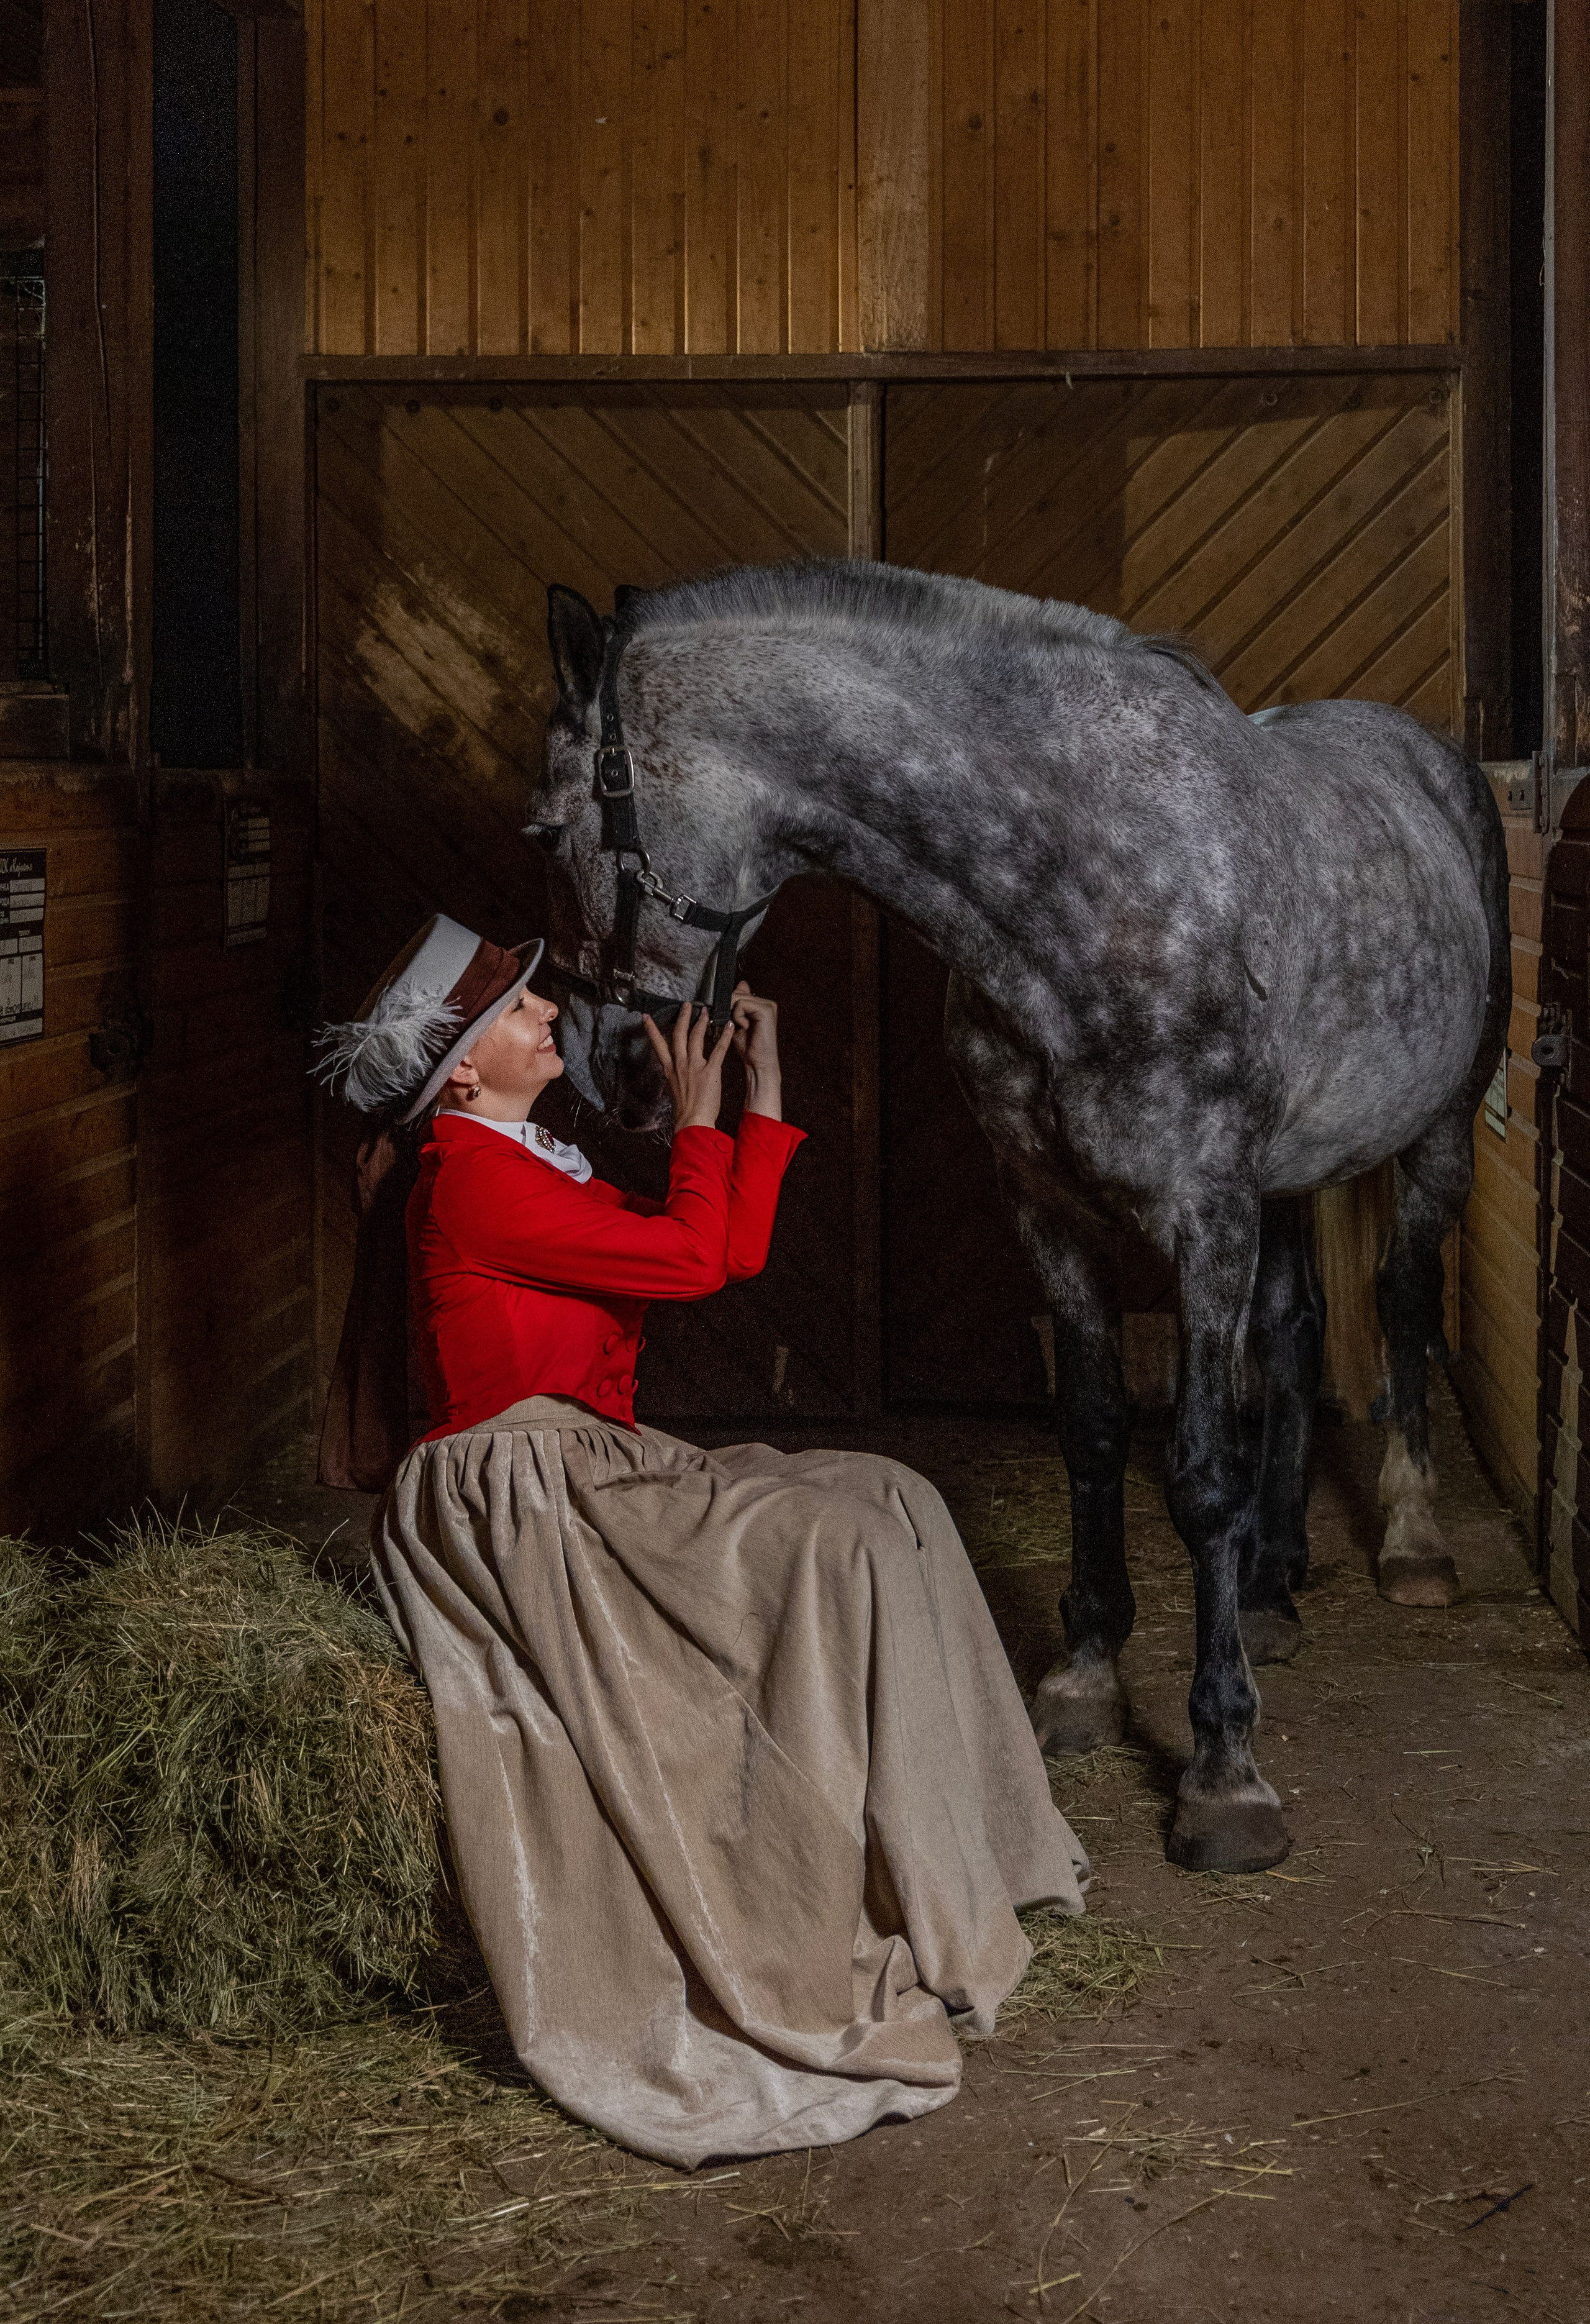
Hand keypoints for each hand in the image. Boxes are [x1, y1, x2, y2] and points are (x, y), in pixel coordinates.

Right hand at [643, 1003, 734, 1131]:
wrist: (692, 1121)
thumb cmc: (685, 1111)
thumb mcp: (674, 1090)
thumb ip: (675, 1077)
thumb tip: (676, 1073)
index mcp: (670, 1070)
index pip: (659, 1045)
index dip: (652, 1030)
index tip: (646, 1018)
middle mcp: (680, 1064)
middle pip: (678, 1035)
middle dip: (682, 1017)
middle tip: (686, 1005)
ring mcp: (694, 1066)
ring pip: (696, 1037)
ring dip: (700, 1022)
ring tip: (705, 1011)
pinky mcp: (710, 1070)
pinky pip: (718, 1049)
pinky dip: (725, 1036)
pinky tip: (729, 1027)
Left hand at [728, 981, 781, 1119]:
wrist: (758, 1063)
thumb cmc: (749, 1047)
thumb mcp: (737, 1024)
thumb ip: (735, 1007)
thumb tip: (734, 989)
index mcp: (761, 1004)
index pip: (738, 992)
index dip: (728, 1004)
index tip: (727, 1018)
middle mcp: (766, 1003)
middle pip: (737, 993)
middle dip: (729, 1009)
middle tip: (734, 1025)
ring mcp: (768, 1005)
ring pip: (737, 998)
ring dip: (733, 1014)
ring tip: (742, 1027)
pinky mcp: (766, 1010)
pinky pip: (741, 1004)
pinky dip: (737, 1016)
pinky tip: (745, 1027)